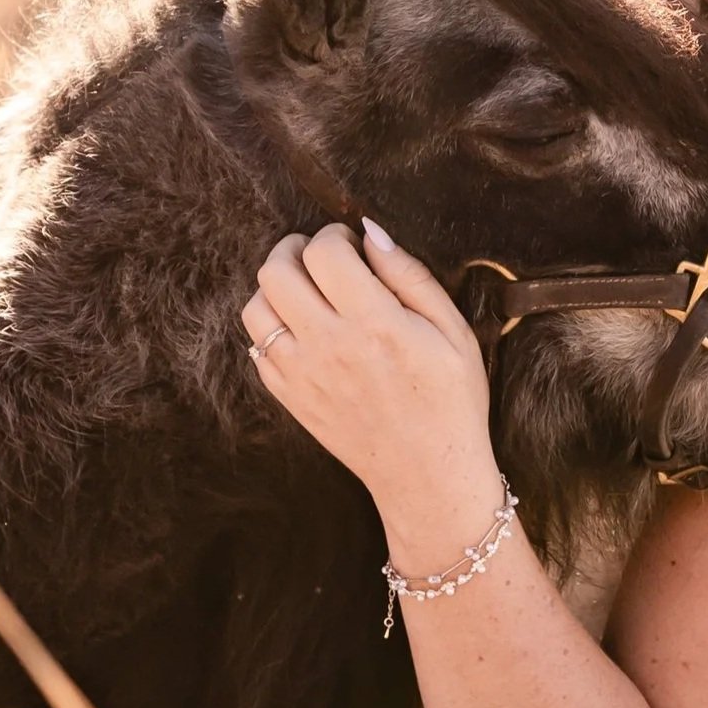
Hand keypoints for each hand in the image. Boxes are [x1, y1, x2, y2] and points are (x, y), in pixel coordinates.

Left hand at [242, 221, 502, 559]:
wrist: (427, 474)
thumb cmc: (450, 401)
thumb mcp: (452, 332)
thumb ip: (410, 276)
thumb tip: (371, 233)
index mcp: (373, 323)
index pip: (324, 252)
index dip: (334, 235)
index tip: (351, 245)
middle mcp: (328, 346)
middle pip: (276, 272)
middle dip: (295, 251)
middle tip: (321, 257)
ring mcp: (302, 375)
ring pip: (255, 308)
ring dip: (276, 289)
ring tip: (306, 291)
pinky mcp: (290, 398)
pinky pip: (256, 348)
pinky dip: (272, 328)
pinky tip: (302, 330)